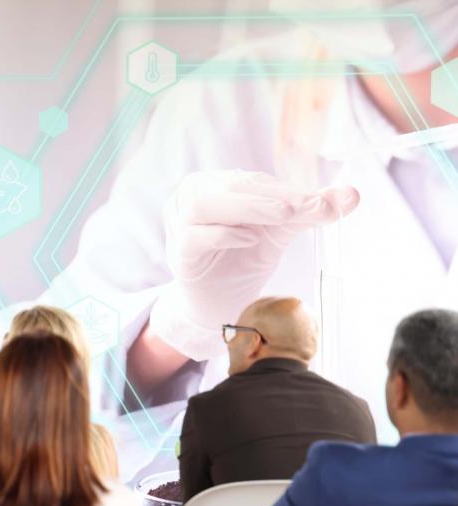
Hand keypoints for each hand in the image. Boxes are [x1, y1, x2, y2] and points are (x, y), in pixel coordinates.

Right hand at [147, 170, 359, 360]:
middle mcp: (192, 197)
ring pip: (203, 204)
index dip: (285, 189)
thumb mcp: (281, 230)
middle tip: (304, 206)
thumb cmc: (243, 256)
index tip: (320, 201)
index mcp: (216, 184)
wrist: (219, 299)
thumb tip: (353, 195)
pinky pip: (193, 236)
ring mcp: (179, 224)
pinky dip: (222, 235)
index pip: (250, 180)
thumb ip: (310, 211)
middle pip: (226, 186)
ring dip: (246, 208)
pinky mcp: (178, 253)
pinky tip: (249, 239)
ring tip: (280, 217)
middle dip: (269, 196)